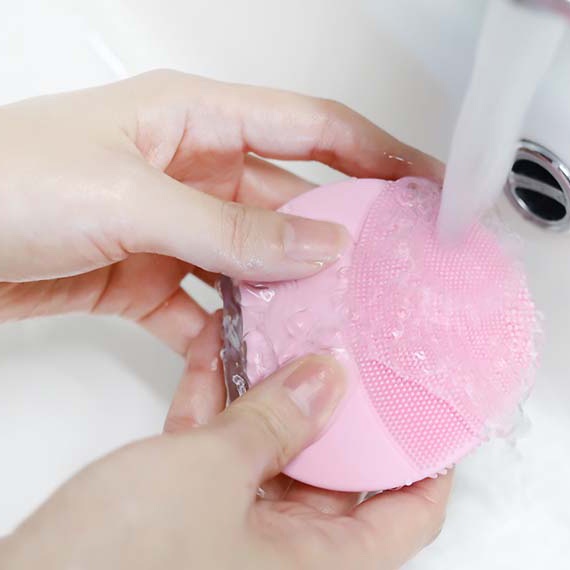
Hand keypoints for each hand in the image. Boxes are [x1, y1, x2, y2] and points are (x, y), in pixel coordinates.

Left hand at [0, 70, 441, 358]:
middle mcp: (190, 170)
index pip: (310, 127)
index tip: (421, 182)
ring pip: (250, 266)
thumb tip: (316, 248)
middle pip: (286, 205)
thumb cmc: (0, 182)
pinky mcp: (145, 277)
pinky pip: (203, 309)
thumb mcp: (127, 197)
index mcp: (193, 120)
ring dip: (278, 302)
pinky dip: (221, 339)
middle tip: (380, 280)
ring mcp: (171, 227)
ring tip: (317, 333)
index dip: (374, 152)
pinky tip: (238, 363)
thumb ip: (225, 229)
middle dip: (333, 244)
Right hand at [0, 354, 451, 569]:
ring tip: (281, 336)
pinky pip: (221, 450)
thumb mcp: (209, 475)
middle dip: (337, 407)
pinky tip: (216, 355)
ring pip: (272, 452)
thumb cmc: (117, 563)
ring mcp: (233, 530)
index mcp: (309, 565)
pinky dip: (219, 405)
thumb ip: (274, 422)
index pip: (406, 518)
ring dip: (269, 394)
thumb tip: (328, 376)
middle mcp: (280, 553)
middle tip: (348, 350)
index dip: (428, 466)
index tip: (434, 413)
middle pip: (337, 473)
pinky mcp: (189, 510)